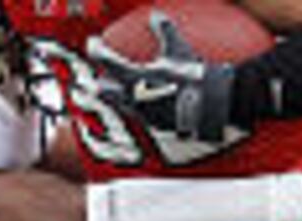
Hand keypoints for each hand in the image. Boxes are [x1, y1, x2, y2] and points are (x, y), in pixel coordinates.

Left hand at [87, 10, 233, 141]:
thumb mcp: (178, 50)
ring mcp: (141, 115)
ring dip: (113, 96)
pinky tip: (139, 103)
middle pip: (103, 90)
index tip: (93, 41)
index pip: (105, 60)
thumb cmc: (193, 77)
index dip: (96, 48)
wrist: (208, 110)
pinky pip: (137, 114)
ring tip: (113, 90)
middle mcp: (132, 99)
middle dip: (95, 82)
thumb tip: (155, 14)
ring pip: (118, 105)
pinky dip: (133, 106)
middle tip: (92, 75)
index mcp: (133, 78)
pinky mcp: (153, 125)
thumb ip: (164, 30)